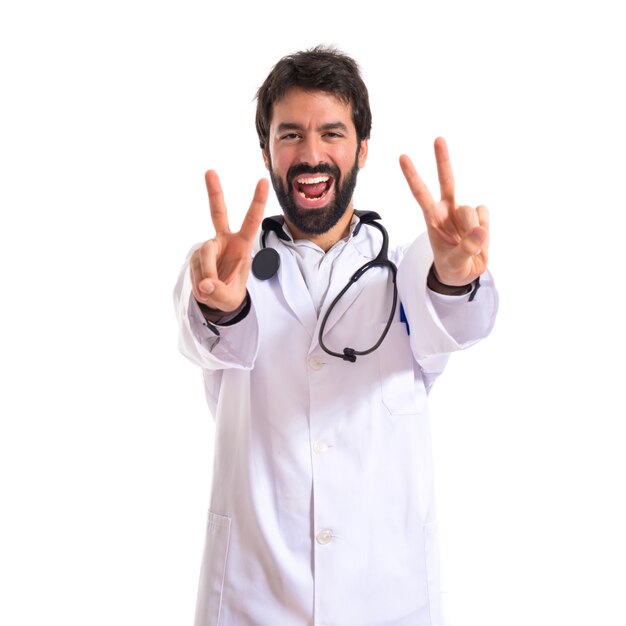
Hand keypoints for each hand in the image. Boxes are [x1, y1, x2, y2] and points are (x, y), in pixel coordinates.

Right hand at [190, 170, 268, 311]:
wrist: (215, 299)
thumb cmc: (230, 295)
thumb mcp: (230, 299)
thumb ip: (219, 292)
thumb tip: (204, 285)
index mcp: (242, 245)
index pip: (251, 221)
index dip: (257, 202)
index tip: (262, 181)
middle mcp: (224, 241)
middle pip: (217, 213)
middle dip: (214, 192)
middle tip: (210, 171)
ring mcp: (208, 246)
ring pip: (204, 257)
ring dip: (206, 275)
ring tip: (210, 290)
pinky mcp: (196, 255)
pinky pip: (195, 268)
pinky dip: (198, 281)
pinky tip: (203, 287)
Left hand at [399, 137, 488, 285]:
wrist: (465, 274)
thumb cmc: (452, 266)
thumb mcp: (454, 263)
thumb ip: (466, 249)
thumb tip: (480, 231)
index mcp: (433, 219)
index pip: (420, 194)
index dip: (413, 176)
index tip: (403, 157)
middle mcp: (447, 210)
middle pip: (447, 181)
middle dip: (443, 160)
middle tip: (438, 139)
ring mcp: (463, 213)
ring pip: (471, 210)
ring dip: (472, 229)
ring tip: (468, 244)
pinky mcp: (480, 216)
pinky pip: (485, 214)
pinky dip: (484, 228)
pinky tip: (478, 237)